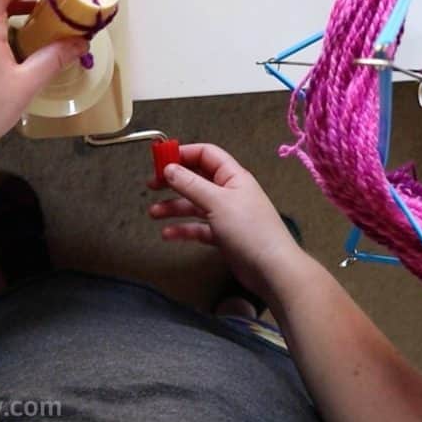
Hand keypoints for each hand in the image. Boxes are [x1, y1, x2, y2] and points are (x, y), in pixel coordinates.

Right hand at [148, 143, 305, 297]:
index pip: (206, 154)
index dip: (183, 154)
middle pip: (197, 179)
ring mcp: (227, 214)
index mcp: (233, 176)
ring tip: (153, 213)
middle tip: (151, 185)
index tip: (159, 160)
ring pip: (195, 204)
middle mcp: (230, 192)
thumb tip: (169, 167)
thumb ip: (191, 184)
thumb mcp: (217, 202)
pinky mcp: (223, 235)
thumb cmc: (248, 229)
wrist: (271, 268)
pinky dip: (184, 229)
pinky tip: (167, 234)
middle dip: (174, 181)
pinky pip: (199, 227)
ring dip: (174, 207)